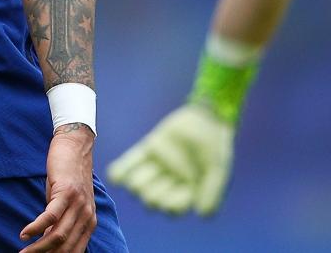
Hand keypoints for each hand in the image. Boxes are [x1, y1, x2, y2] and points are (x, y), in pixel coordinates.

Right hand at [20, 125, 97, 252]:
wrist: (74, 147)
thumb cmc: (67, 175)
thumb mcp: (66, 202)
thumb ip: (61, 220)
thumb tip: (47, 239)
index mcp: (89, 222)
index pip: (74, 250)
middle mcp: (86, 216)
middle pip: (66, 247)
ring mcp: (78, 205)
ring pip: (58, 235)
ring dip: (39, 247)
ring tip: (23, 252)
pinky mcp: (66, 193)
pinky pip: (50, 216)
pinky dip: (36, 228)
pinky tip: (24, 234)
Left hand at [107, 103, 233, 215]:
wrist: (206, 118)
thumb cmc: (215, 145)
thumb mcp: (217, 169)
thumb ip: (212, 190)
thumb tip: (203, 214)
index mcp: (188, 190)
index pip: (173, 207)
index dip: (169, 207)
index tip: (170, 202)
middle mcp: (171, 180)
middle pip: (152, 198)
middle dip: (151, 196)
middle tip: (155, 188)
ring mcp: (158, 165)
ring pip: (138, 183)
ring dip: (137, 184)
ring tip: (140, 180)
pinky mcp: (148, 150)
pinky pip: (129, 163)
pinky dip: (119, 171)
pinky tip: (114, 178)